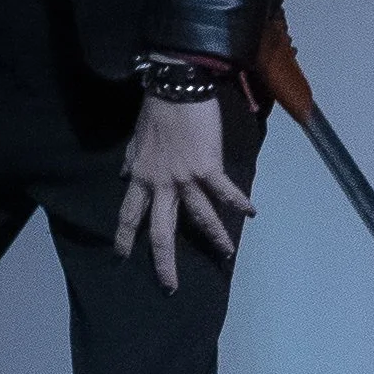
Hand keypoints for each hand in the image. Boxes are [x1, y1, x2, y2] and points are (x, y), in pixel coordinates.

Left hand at [115, 91, 255, 291]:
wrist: (175, 88)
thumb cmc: (155, 111)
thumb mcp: (136, 139)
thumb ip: (131, 161)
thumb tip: (125, 175)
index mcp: (141, 176)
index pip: (129, 213)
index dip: (125, 236)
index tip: (122, 256)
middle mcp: (161, 183)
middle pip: (160, 230)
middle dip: (163, 261)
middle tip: (169, 285)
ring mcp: (185, 177)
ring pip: (199, 217)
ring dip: (215, 237)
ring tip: (227, 254)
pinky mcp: (207, 167)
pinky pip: (224, 191)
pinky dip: (239, 202)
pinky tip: (252, 213)